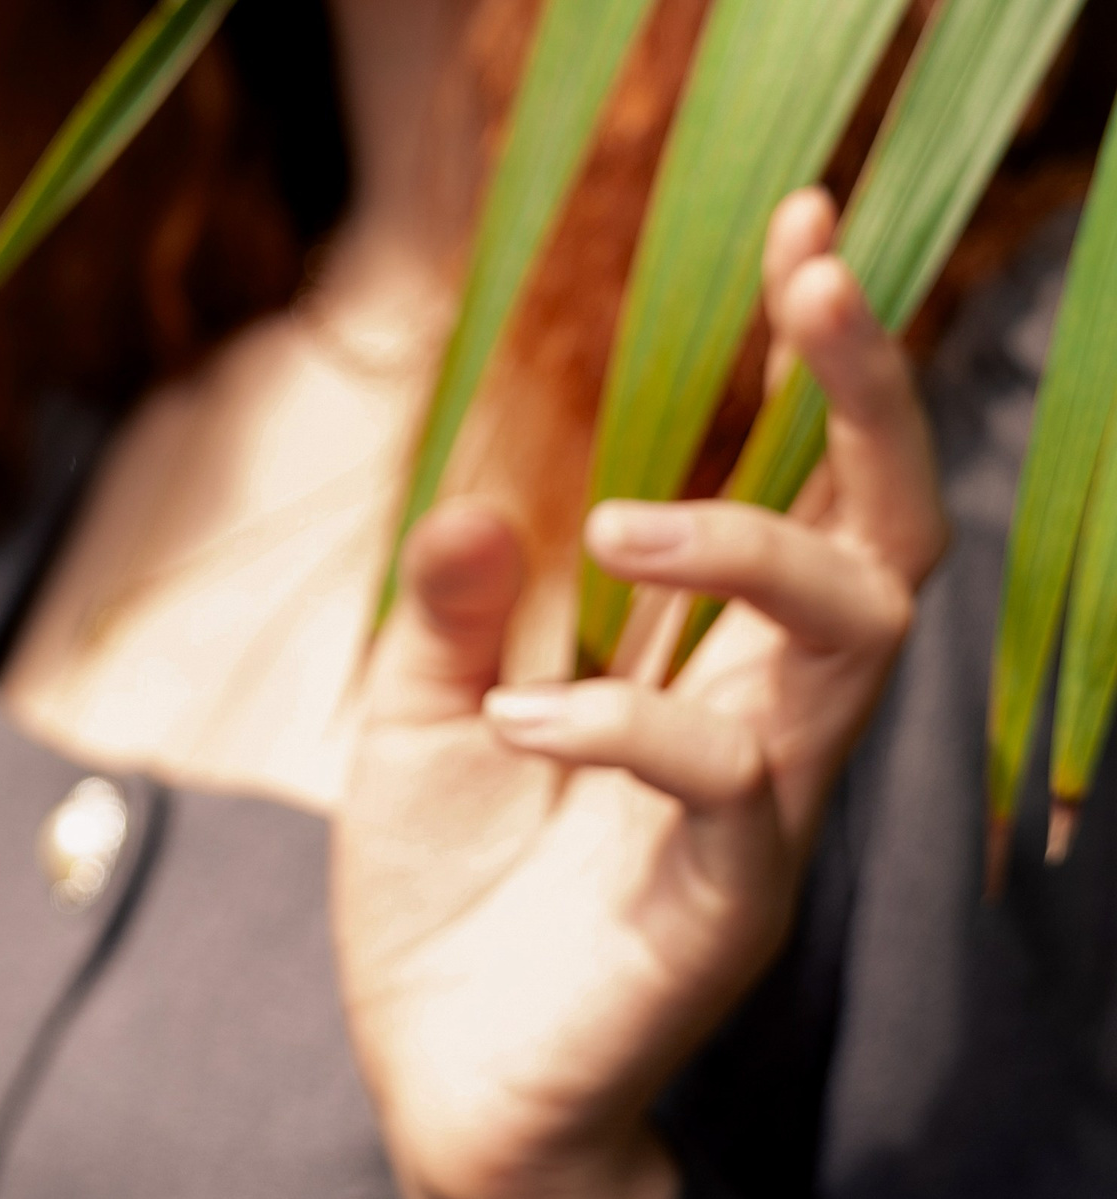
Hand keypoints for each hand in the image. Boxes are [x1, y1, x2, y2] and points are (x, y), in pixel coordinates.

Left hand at [333, 192, 946, 1198]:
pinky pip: (722, 784)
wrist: (438, 1091)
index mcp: (706, 657)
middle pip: (891, 529)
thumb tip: (483, 494)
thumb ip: (456, 604)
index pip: (807, 478)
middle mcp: (766, 714)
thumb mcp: (420, 712)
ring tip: (617, 525)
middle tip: (817, 274)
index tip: (804, 219)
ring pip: (857, 638)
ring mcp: (763, 807)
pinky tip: (521, 713)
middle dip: (871, 392)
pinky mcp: (726, 902)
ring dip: (749, 542)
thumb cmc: (451, 897)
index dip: (819, 354)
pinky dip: (619, 723)